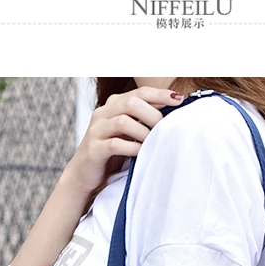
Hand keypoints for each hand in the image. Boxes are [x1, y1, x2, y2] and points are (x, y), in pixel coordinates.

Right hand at [61, 85, 184, 195]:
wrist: (85, 173)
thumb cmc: (112, 152)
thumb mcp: (130, 132)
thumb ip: (144, 120)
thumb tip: (173, 110)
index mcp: (113, 105)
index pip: (140, 93)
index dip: (160, 94)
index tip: (179, 100)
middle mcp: (103, 113)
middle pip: (132, 103)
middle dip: (153, 115)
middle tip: (164, 129)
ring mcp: (97, 130)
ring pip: (123, 121)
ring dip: (143, 132)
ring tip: (153, 143)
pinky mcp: (94, 149)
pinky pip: (115, 144)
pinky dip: (132, 148)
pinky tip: (141, 153)